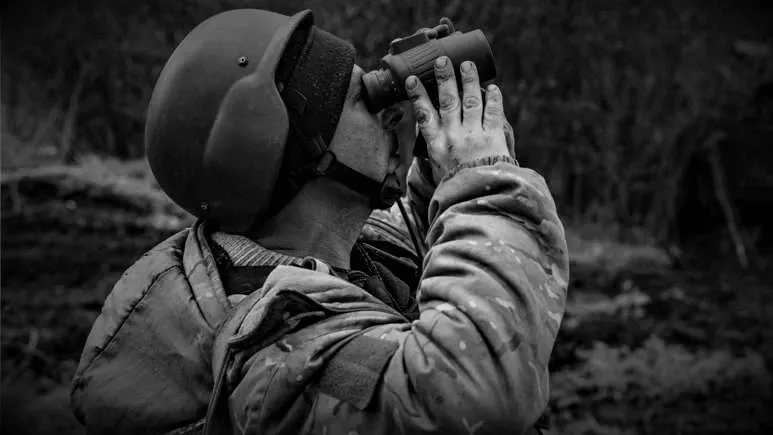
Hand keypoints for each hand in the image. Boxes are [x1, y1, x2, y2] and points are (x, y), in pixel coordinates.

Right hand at [405, 56, 509, 183]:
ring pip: (471, 101)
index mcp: (436, 145)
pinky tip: (492, 87)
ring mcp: (475, 135)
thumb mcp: (437, 168)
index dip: (417, 95)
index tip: (412, 79)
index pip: (424, 115)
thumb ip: (433, 148)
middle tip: (442, 60)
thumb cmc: (456, 185)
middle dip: (444, 78)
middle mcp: (454, 137)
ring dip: (469, 80)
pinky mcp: (494, 137)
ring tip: (467, 64)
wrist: (479, 197)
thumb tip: (426, 132)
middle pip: (448, 101)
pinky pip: (493, 112)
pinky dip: (493, 98)